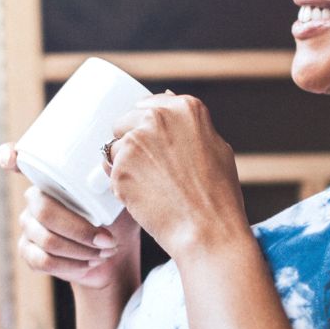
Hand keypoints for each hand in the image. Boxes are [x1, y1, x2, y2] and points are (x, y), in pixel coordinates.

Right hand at [0, 142, 140, 290]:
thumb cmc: (117, 220)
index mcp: (53, 178)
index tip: (12, 159)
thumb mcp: (122, 198)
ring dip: (81, 250)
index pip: (19, 160)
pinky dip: (73, 264)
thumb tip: (116, 166)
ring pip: (48, 240)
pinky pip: (43, 260)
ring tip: (106, 251)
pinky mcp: (29, 251)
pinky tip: (90, 262)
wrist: (114, 256)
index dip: (9, 156)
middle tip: (107, 240)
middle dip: (80, 230)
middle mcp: (35, 199)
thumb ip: (116, 182)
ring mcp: (29, 226)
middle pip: (44, 212)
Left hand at [103, 93, 247, 258]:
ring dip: (125, 167)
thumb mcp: (216, 147)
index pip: (147, 106)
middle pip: (125, 123)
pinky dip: (122, 187)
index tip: (154, 147)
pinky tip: (146, 199)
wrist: (208, 231)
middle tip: (153, 173)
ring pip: (115, 149)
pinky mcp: (120, 167)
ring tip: (153, 189)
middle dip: (132, 146)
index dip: (147, 129)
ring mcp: (136, 141)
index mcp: (185, 108)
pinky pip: (111, 174)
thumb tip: (169, 98)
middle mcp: (158, 117)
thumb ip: (190, 124)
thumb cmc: (218, 195)